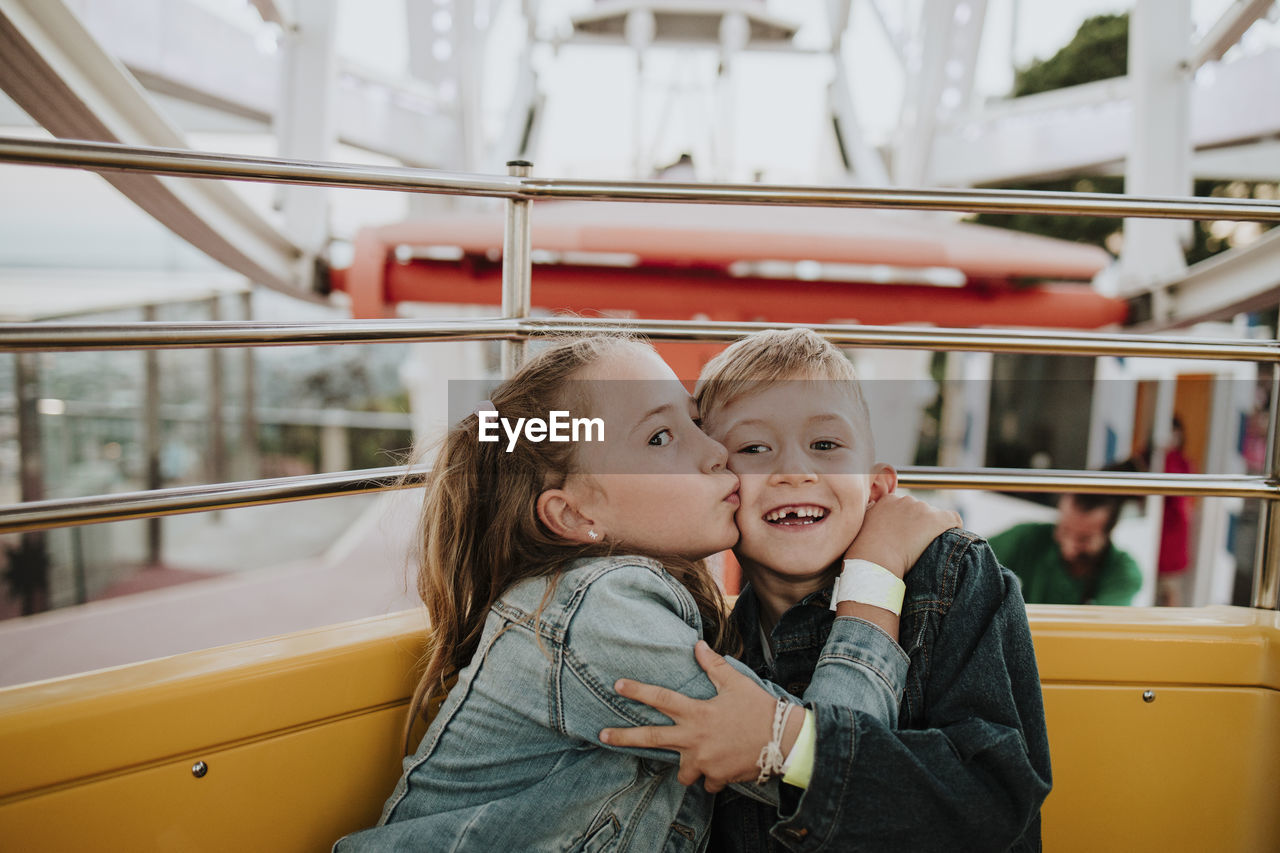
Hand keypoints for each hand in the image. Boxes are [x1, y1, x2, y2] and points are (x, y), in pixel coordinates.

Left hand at [599, 641, 801, 792]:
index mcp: (697, 712)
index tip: (617, 685)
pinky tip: (721, 769)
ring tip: (694, 762)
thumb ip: (714, 666)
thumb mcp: (737, 683)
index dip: (637, 690)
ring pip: (681, 771)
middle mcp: (694, 739)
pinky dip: (712, 778)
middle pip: (651, 739)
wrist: (784, 742)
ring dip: (685, 767)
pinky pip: (707, 782)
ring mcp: (703, 762)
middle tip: (602, 736)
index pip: (660, 699)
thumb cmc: (760, 709)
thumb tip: (698, 645)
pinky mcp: (716, 778)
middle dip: (623, 738)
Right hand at [846, 494, 961, 577]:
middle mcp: (906, 501)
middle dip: (919, 525)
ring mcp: (922, 509)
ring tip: (924, 548)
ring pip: (935, 517)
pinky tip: (951, 539)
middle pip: (920, 511)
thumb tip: (877, 527)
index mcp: (887, 501)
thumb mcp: (862, 530)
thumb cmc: (864, 553)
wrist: (874, 561)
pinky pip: (954, 519)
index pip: (904, 507)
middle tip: (913, 545)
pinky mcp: (937, 519)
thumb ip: (872, 522)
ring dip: (932, 530)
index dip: (906, 522)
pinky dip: (955, 527)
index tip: (904, 536)